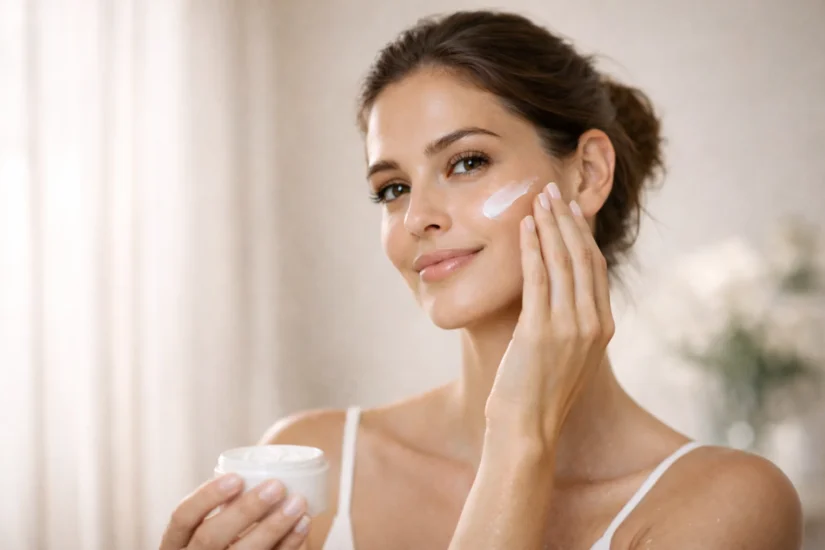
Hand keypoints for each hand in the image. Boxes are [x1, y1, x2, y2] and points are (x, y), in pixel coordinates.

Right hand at [159, 474, 310, 549]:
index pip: (183, 516)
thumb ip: (225, 507)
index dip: (206, 496)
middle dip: (245, 510)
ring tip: (298, 503)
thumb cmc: (223, 538)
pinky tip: (302, 526)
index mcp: (176, 541)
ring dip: (273, 527)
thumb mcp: (211, 526)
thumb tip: (264, 472)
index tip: (237, 477)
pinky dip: (288, 544)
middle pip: (211, 537)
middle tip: (277, 486)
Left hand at [485, 182, 614, 443]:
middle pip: (583, 258)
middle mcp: (593, 324)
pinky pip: (538, 278)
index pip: (595, 269)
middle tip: (554, 191)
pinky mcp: (542, 331)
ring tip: (538, 198)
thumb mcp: (563, 357)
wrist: (527, 432)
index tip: (572, 210)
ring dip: (550, 226)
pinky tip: (525, 227)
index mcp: (601, 329)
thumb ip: (567, 326)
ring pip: (563, 262)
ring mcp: (570, 327)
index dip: (583, 236)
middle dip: (568, 220)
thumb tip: (554, 297)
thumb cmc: (537, 396)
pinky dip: (532, 248)